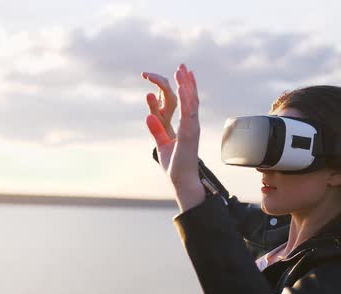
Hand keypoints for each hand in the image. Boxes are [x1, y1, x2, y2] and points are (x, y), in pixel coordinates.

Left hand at [144, 64, 204, 211]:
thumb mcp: (162, 144)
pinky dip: (187, 99)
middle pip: (192, 99)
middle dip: (188, 81)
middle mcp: (192, 125)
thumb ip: (156, 129)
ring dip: (187, 85)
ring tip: (182, 70)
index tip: (184, 74)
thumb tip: (148, 115)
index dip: (187, 88)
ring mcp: (192, 129)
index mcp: (187, 127)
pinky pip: (189, 113)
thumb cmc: (175, 166)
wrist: (182, 181)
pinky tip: (183, 87)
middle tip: (183, 65)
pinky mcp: (190, 134)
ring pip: (192, 102)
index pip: (189, 104)